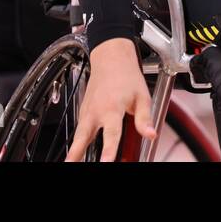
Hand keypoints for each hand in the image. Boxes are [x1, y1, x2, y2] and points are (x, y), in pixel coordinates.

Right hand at [65, 38, 156, 161]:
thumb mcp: (142, 95)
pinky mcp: (84, 110)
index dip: (109, 150)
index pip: (111, 134)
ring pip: (78, 134)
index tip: (106, 162)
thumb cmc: (127, 75)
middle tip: (71, 163)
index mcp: (112, 108)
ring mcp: (88, 110)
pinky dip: (77, 141)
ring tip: (69, 162)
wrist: (111, 58)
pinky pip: (80, 128)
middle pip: (84, 136)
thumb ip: (145, 118)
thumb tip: (151, 135)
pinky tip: (77, 153)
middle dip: (77, 152)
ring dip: (73, 149)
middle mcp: (97, 110)